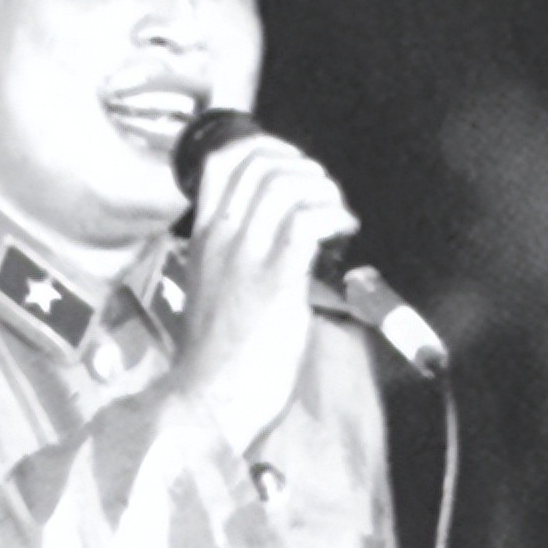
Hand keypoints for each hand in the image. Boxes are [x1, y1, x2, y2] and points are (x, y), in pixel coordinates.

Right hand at [172, 134, 358, 452]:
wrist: (209, 400)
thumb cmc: (218, 354)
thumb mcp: (214, 288)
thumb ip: (236, 255)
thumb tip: (283, 233)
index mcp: (204, 237)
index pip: (222, 162)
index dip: (264, 147)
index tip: (293, 162)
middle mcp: (222, 237)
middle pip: (260, 163)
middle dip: (304, 166)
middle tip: (324, 193)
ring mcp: (247, 257)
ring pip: (286, 185)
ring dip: (323, 190)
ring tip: (337, 213)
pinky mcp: (276, 282)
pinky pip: (308, 223)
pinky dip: (334, 217)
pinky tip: (343, 232)